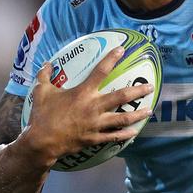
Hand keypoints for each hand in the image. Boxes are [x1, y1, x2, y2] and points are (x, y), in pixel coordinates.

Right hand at [22, 46, 153, 162]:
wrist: (41, 143)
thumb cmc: (42, 116)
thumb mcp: (41, 92)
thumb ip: (44, 75)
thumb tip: (47, 63)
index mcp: (82, 93)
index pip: (100, 71)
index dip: (111, 59)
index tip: (122, 50)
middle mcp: (93, 107)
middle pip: (121, 96)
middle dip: (138, 91)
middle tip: (151, 87)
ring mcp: (96, 124)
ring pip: (122, 119)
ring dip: (138, 114)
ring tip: (149, 111)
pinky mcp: (95, 138)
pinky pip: (114, 137)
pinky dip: (125, 134)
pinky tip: (134, 132)